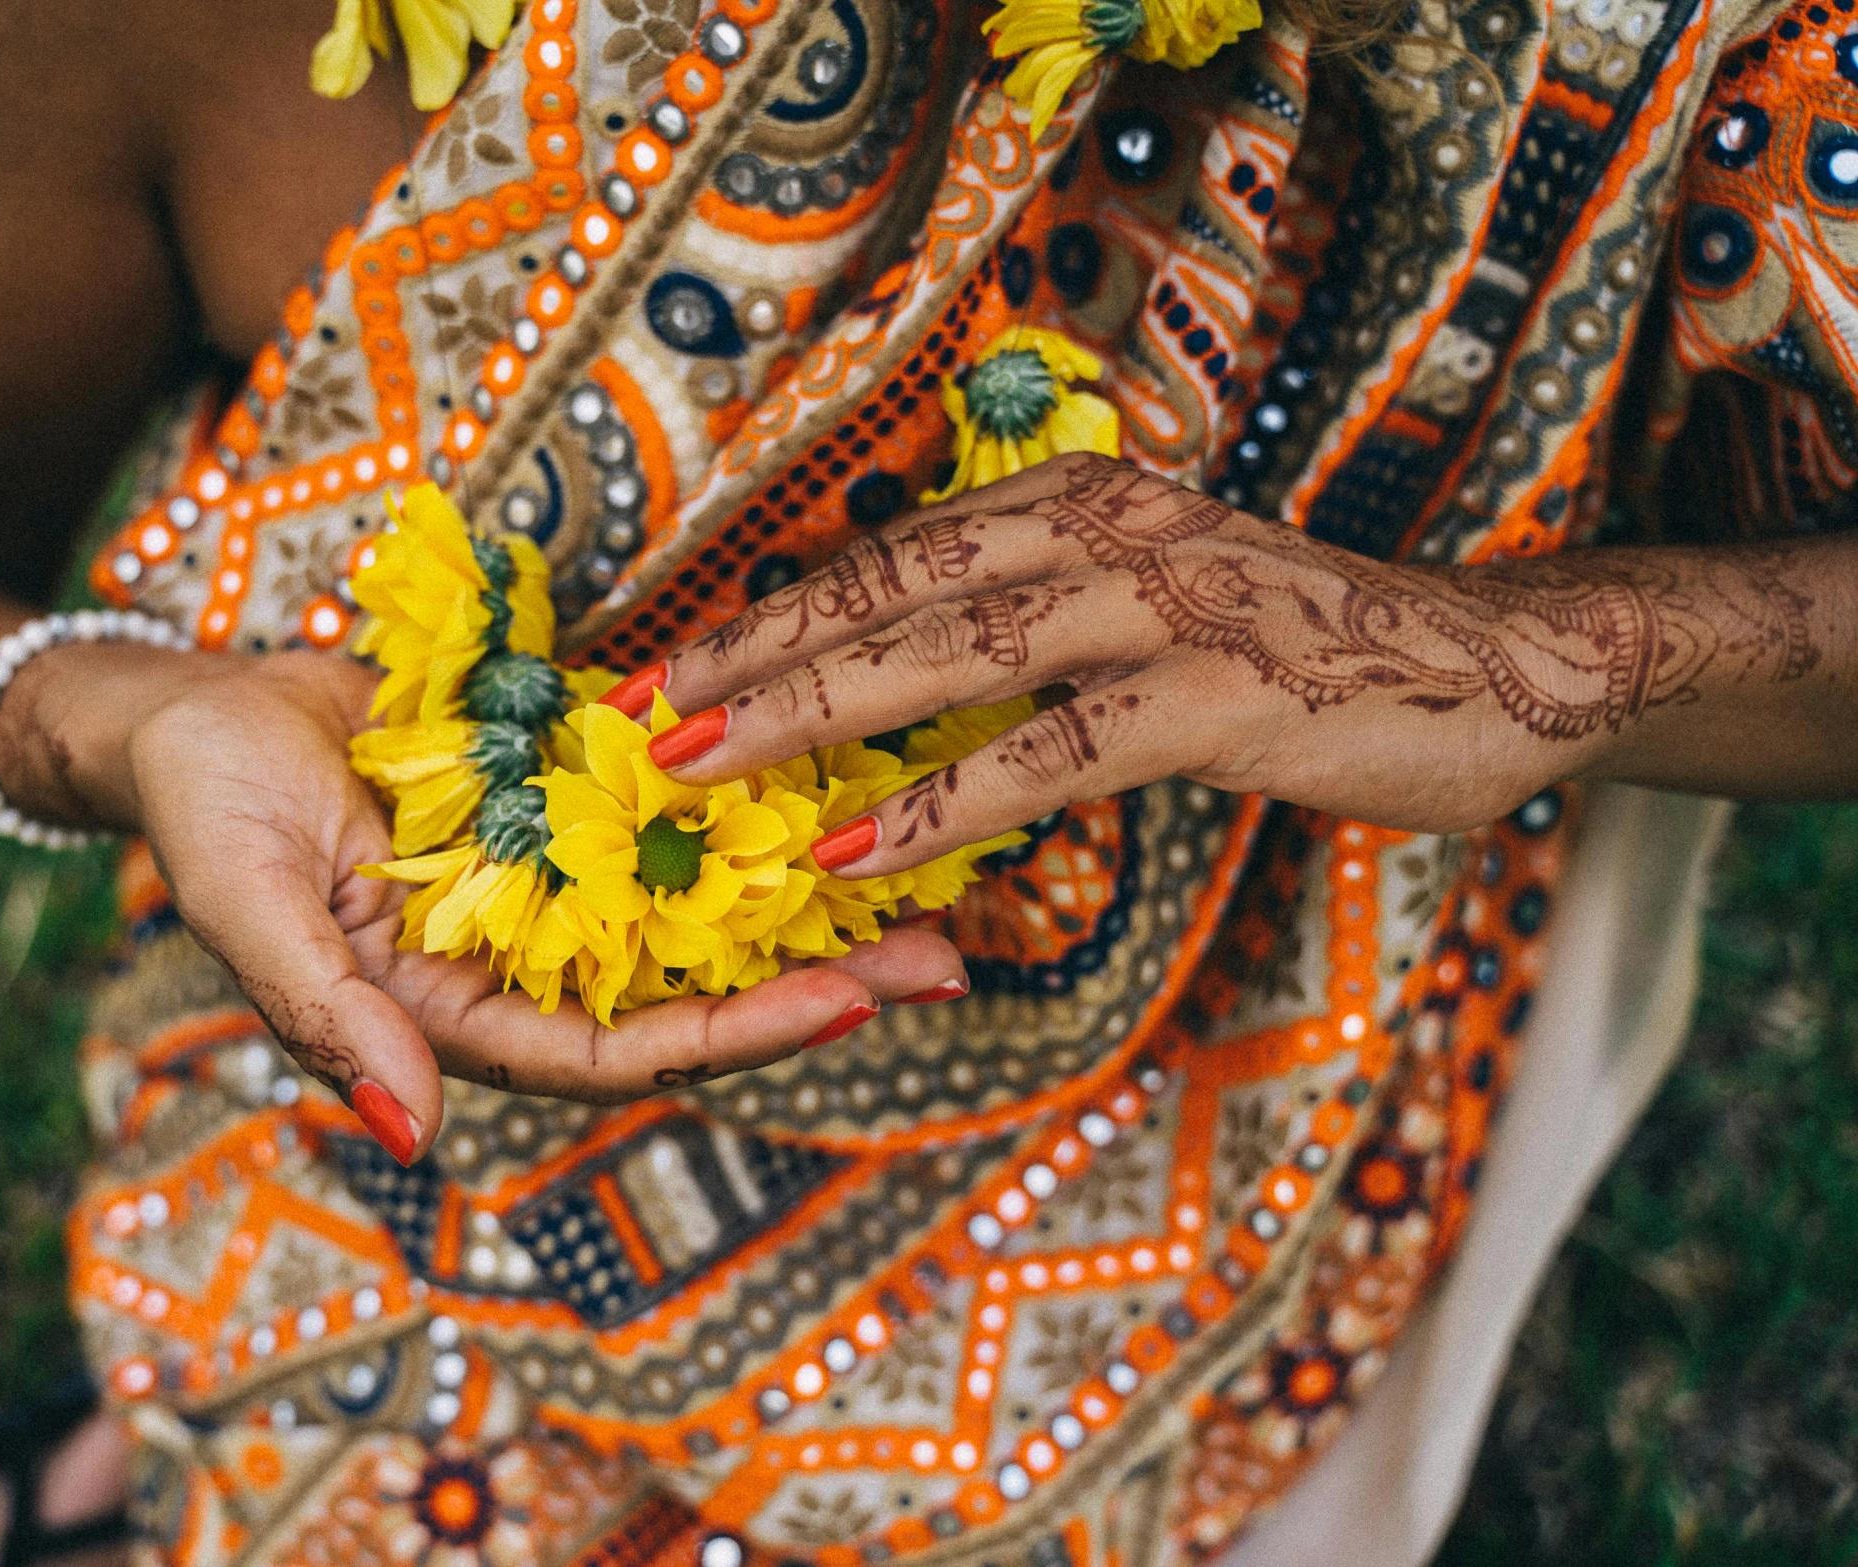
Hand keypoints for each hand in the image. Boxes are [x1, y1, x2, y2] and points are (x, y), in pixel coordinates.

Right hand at [0, 646, 964, 1158]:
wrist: (190, 711)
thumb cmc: (204, 812)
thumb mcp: (253, 911)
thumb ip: (335, 1019)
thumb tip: (415, 1131)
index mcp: (455, 1010)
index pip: (615, 1048)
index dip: (729, 1036)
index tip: (845, 1004)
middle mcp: (517, 957)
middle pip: (682, 989)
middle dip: (807, 979)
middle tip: (942, 960)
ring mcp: (540, 880)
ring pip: (687, 906)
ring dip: (795, 896)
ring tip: (921, 878)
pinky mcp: (546, 800)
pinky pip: (653, 812)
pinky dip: (731, 808)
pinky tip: (822, 785)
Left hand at [640, 453, 1815, 871]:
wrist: (1485, 670)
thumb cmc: (1291, 655)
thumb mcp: (1142, 615)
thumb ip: (1027, 636)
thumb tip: (882, 693)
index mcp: (1075, 504)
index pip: (890, 555)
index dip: (769, 613)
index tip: (663, 664)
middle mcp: (1106, 529)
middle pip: (891, 590)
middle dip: (752, 655)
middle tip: (637, 712)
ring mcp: (1161, 605)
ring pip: (948, 654)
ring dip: (809, 711)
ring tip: (696, 764)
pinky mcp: (1214, 696)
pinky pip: (1049, 753)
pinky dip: (940, 801)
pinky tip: (853, 846)